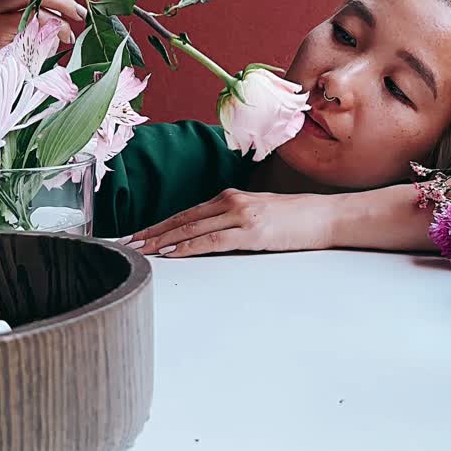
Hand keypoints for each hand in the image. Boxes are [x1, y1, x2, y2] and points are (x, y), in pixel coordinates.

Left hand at [125, 188, 335, 256]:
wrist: (323, 217)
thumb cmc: (294, 219)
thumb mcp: (258, 214)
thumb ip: (232, 220)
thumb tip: (207, 236)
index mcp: (230, 197)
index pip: (186, 212)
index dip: (159, 224)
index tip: (138, 234)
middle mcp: (231, 202)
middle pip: (182, 219)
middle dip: (152, 232)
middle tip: (127, 242)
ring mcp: (240, 216)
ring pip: (191, 229)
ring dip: (162, 241)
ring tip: (140, 250)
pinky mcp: (250, 233)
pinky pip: (211, 241)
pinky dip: (187, 247)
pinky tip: (171, 254)